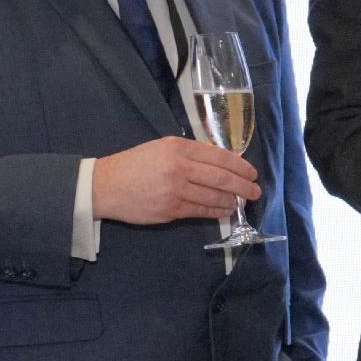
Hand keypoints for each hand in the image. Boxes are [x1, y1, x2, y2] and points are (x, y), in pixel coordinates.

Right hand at [91, 137, 261, 227]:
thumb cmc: (135, 164)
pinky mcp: (170, 210)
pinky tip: (225, 211)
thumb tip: (223, 162)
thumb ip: (190, 153)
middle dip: (243, 186)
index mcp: (177, 148)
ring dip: (232, 201)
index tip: (251, 172)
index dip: (239, 166)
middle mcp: (178, 168)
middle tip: (255, 191)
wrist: (104, 186)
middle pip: (221, 177)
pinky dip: (217, 211)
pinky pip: (201, 211)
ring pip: (213, 197)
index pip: (218, 156)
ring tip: (241, 202)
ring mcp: (175, 190)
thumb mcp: (161, 148)